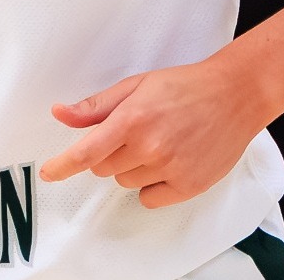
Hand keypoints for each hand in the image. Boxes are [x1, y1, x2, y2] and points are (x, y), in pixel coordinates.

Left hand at [38, 60, 268, 209]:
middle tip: (135, 132)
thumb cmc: (184, 86)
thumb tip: (60, 114)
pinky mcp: (189, 185)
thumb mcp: (136, 85)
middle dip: (110, 153)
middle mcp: (150, 146)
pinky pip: (150, 199)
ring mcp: (171, 168)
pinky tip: (170, 161)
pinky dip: (153, 186)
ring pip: (126, 182)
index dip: (63, 166)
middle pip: (103, 168)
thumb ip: (96, 106)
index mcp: (132, 119)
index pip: (87, 152)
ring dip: (133, 167)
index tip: (49, 173)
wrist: (234, 94)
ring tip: (160, 141)